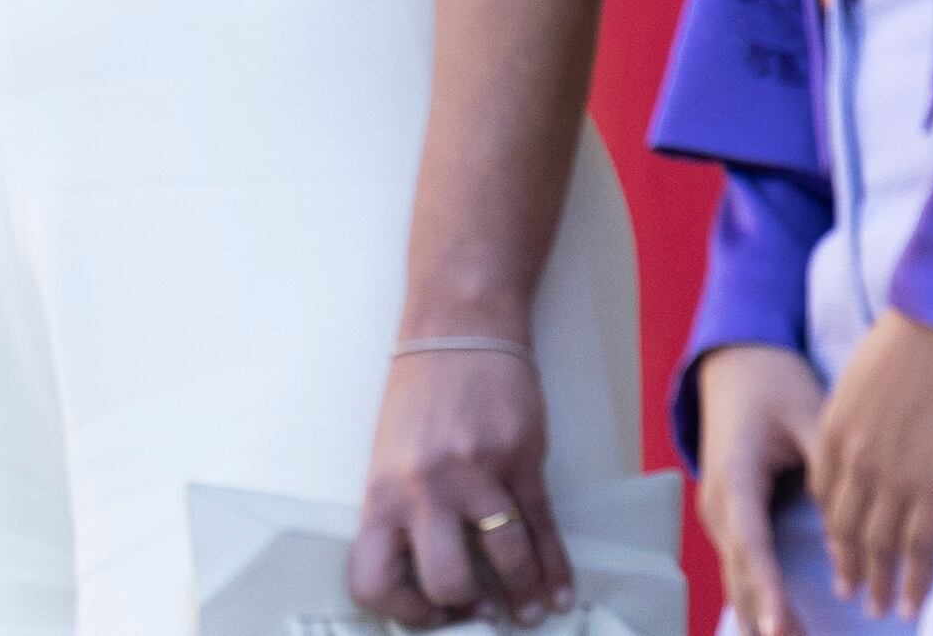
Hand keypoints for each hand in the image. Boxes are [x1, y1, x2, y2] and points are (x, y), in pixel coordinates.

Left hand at [350, 344, 573, 628]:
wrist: (459, 325)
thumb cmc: (421, 391)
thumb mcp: (390, 453)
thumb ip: (404, 509)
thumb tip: (430, 572)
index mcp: (382, 489)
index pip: (373, 577)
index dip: (402, 610)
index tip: (427, 614)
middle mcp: (424, 487)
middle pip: (445, 581)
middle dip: (466, 606)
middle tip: (480, 608)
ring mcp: (475, 473)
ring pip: (506, 562)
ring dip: (523, 596)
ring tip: (528, 611)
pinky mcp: (521, 459)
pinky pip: (542, 530)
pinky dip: (555, 569)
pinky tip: (559, 590)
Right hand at [694, 345, 825, 635]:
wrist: (736, 364)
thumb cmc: (773, 383)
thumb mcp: (807, 412)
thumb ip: (828, 466)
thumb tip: (848, 520)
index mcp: (735, 472)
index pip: (752, 542)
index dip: (767, 587)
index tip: (780, 625)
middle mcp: (718, 497)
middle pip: (739, 569)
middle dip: (763, 613)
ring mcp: (718, 509)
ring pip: (735, 572)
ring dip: (758, 611)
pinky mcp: (728, 515)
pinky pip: (740, 563)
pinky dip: (755, 595)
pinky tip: (772, 624)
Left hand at [805, 309, 932, 619]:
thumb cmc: (913, 340)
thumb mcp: (863, 379)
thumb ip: (858, 417)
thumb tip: (869, 435)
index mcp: (833, 430)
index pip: (824, 495)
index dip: (833, 528)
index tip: (840, 549)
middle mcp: (854, 460)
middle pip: (845, 528)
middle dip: (849, 566)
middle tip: (853, 594)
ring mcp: (893, 477)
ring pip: (879, 546)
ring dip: (879, 582)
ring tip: (882, 608)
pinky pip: (920, 546)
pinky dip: (917, 579)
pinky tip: (916, 601)